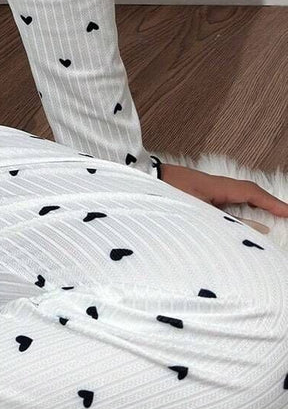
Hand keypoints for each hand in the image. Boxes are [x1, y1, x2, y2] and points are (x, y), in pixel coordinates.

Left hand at [158, 162, 287, 234]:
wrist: (135, 180)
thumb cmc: (162, 194)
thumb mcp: (196, 212)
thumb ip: (226, 222)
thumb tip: (257, 228)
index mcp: (215, 185)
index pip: (251, 192)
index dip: (272, 203)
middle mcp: (211, 184)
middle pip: (246, 194)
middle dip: (267, 205)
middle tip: (284, 217)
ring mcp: (202, 190)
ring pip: (234, 199)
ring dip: (250, 209)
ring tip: (267, 223)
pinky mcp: (193, 196)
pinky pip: (221, 203)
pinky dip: (233, 212)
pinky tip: (235, 224)